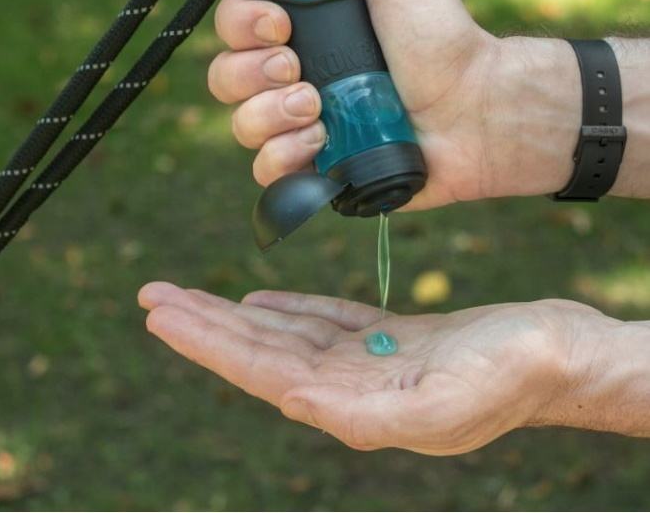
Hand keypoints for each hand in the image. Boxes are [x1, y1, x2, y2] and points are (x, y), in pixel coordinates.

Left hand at [138, 282, 622, 453]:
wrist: (557, 355)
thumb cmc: (512, 377)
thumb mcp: (442, 403)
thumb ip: (365, 414)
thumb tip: (292, 402)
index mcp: (353, 405)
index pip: (261, 371)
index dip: (208, 342)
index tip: (162, 313)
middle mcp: (348, 387)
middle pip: (260, 351)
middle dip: (204, 323)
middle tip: (152, 296)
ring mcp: (366, 362)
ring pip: (284, 333)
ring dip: (235, 313)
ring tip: (190, 295)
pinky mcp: (386, 339)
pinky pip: (322, 322)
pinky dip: (287, 310)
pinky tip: (259, 303)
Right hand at [208, 0, 583, 209]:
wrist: (474, 108)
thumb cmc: (438, 31)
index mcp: (304, 27)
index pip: (234, 24)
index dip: (243, 24)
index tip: (283, 24)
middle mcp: (295, 76)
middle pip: (224, 76)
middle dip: (254, 72)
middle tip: (301, 70)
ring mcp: (303, 125)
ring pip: (240, 125)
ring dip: (269, 114)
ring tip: (318, 108)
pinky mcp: (316, 168)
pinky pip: (265, 170)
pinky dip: (282, 157)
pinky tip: (320, 144)